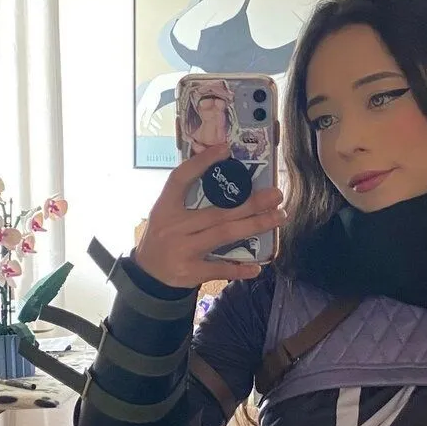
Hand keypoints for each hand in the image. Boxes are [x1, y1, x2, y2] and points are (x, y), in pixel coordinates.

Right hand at [134, 143, 286, 287]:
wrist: (148, 276)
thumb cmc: (164, 239)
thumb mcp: (166, 215)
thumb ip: (188, 199)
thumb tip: (224, 179)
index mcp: (166, 208)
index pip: (181, 178)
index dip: (201, 163)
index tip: (226, 149)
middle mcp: (174, 227)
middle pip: (218, 212)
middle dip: (251, 203)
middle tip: (276, 195)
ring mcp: (183, 250)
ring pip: (224, 235)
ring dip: (255, 225)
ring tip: (278, 217)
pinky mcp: (190, 272)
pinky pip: (220, 269)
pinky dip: (240, 268)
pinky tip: (257, 266)